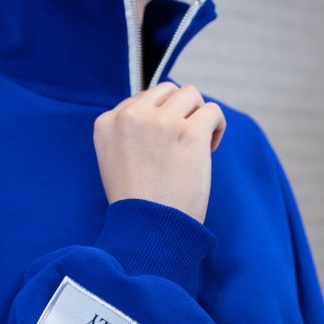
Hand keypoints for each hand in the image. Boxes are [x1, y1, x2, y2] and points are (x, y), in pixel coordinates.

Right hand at [93, 82, 226, 223]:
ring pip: (190, 94)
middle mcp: (130, 117)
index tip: (163, 147)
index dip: (158, 120)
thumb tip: (162, 112)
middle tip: (182, 144)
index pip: (141, 100)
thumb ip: (129, 134)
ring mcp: (160, 123)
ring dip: (197, 116)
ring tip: (197, 145)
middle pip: (166, 91)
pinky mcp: (189, 133)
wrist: (148, 232)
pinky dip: (217, 126)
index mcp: (106, 123)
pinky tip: (211, 148)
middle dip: (179, 113)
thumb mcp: (115, 162)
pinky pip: (212, 110)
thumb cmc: (137, 205)